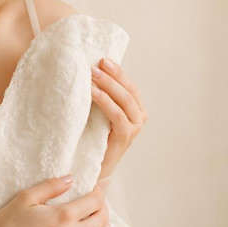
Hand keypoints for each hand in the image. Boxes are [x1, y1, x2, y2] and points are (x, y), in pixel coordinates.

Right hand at [0, 176, 110, 226]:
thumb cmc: (5, 226)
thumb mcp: (24, 198)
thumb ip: (50, 186)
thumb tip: (71, 178)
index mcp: (63, 216)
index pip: (94, 202)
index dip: (98, 193)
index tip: (95, 189)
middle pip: (101, 222)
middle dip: (104, 210)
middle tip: (99, 205)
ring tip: (103, 226)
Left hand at [90, 57, 148, 185]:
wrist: (92, 167)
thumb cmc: (93, 137)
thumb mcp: (98, 112)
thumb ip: (100, 95)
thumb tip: (88, 69)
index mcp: (135, 108)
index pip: (129, 85)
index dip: (117, 71)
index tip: (102, 58)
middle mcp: (139, 117)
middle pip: (129, 90)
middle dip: (112, 75)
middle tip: (95, 64)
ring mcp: (134, 128)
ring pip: (125, 100)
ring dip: (108, 85)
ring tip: (91, 74)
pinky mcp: (125, 138)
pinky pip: (117, 115)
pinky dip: (105, 101)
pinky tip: (92, 92)